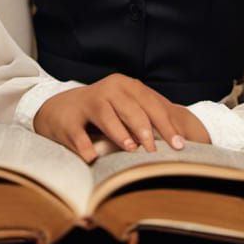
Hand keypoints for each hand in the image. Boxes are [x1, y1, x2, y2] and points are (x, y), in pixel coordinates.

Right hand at [33, 74, 210, 161]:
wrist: (63, 109)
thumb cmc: (105, 112)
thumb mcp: (127, 107)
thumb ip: (148, 117)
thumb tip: (180, 138)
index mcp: (127, 86)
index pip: (151, 104)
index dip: (166, 125)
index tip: (179, 145)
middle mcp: (109, 89)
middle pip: (132, 109)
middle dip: (147, 131)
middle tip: (157, 151)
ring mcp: (88, 102)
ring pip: (107, 116)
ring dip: (120, 134)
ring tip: (132, 150)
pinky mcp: (69, 119)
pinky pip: (78, 134)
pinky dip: (85, 146)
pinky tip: (93, 157)